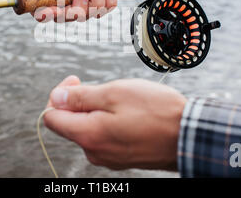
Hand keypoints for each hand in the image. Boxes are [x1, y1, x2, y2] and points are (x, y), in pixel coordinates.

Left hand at [43, 76, 186, 170]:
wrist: (189, 135)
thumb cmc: (155, 112)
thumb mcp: (114, 93)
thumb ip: (80, 97)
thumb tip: (56, 97)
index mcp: (87, 135)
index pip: (51, 117)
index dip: (59, 95)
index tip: (76, 81)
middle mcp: (94, 151)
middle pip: (70, 123)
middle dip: (80, 101)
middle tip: (103, 87)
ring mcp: (108, 157)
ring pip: (89, 128)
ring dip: (97, 110)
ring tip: (122, 100)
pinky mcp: (122, 157)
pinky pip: (105, 136)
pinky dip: (109, 121)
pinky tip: (129, 113)